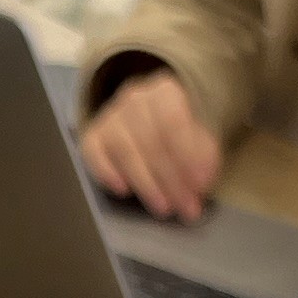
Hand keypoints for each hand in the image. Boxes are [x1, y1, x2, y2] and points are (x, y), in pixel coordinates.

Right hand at [82, 68, 222, 221]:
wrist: (154, 117)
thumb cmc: (182, 131)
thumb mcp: (202, 135)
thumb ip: (204, 155)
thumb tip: (200, 182)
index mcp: (165, 90)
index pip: (173, 122)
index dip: (186, 155)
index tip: (200, 184)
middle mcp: (134, 98)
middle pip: (149, 140)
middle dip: (170, 178)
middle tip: (185, 207)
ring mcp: (110, 115)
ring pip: (124, 150)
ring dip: (145, 183)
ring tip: (164, 207)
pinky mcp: (93, 135)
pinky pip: (93, 153)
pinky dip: (106, 172)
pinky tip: (123, 190)